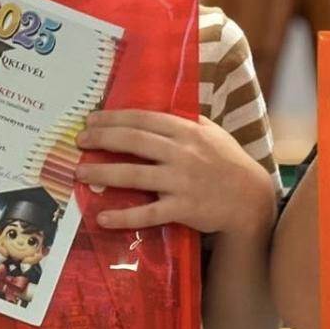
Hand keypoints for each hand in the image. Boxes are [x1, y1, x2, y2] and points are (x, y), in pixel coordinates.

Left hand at [76, 110, 276, 236]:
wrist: (250, 197)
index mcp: (187, 131)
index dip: (114, 117)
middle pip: (134, 141)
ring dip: (103, 172)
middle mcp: (181, 154)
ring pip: (135, 175)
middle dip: (102, 138)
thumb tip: (154, 110)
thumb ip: (184, 121)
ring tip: (79, 172)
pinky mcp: (182, 209)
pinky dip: (123, 216)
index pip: (143, 119)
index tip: (91, 119)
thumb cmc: (228, 162)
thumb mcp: (211, 132)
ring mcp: (181, 182)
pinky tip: (102, 218)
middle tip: (79, 140)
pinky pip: (148, 213)